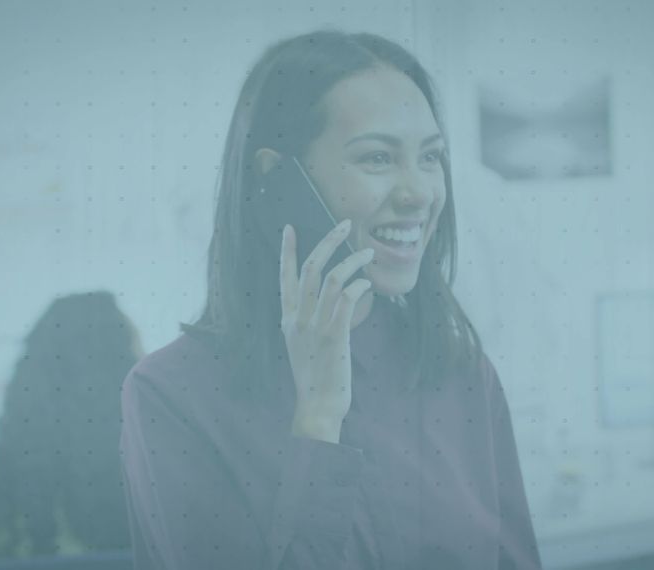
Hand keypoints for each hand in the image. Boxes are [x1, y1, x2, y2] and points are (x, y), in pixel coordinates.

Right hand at [279, 219, 374, 442]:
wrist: (318, 406)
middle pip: (311, 268)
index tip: (289, 227)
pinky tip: (367, 285)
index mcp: (288, 319)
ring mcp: (314, 326)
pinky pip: (347, 299)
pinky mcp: (334, 336)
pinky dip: (359, 285)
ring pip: (332, 278)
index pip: (285, 277)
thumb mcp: (302, 345)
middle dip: (329, 240)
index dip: (287, 250)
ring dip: (353, 260)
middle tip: (346, 223)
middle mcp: (298, 319)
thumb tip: (328, 301)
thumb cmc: (316, 377)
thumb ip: (308, 321)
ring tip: (368, 253)